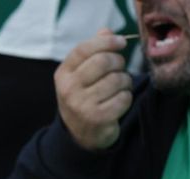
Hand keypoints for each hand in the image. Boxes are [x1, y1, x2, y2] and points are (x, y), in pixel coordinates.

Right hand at [54, 30, 133, 152]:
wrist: (80, 136)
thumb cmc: (84, 97)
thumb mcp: (81, 74)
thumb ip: (93, 51)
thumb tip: (107, 32)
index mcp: (63, 74)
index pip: (84, 48)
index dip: (106, 41)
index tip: (121, 42)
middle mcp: (69, 90)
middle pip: (103, 61)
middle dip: (118, 62)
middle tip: (120, 69)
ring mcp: (82, 106)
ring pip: (117, 80)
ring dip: (124, 82)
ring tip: (119, 88)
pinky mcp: (98, 119)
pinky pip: (123, 98)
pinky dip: (126, 98)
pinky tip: (118, 102)